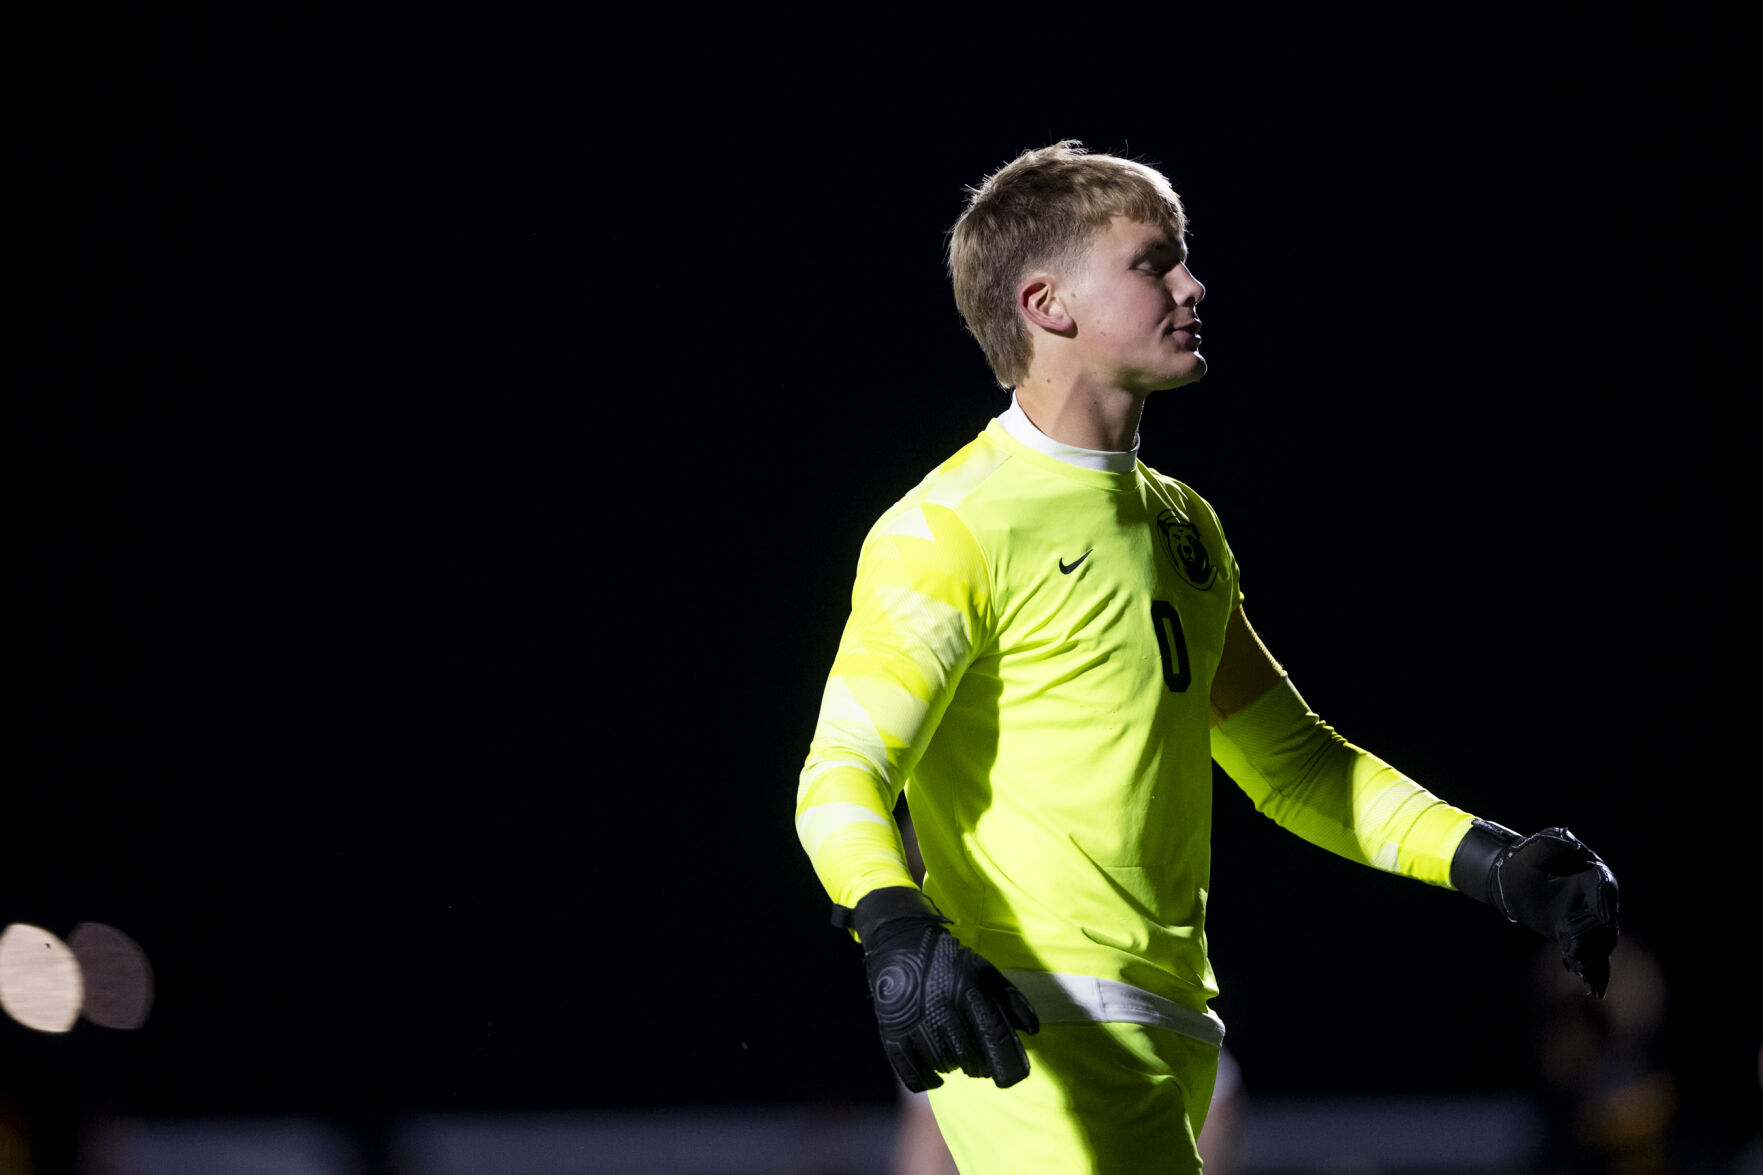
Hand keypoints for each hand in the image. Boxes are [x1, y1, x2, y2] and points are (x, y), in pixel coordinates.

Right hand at [850, 887, 1038, 1091]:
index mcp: (969, 992)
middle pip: (972, 1059)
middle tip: (978, 1056)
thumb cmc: (949, 961)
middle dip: (981, 1065)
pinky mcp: (893, 1033)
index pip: (996, 1039)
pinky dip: (927, 1080)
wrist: (899, 944)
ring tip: (954, 1050)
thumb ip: (1011, 1000)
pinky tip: (934, 1074)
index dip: (1010, 1065)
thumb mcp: (984, 971)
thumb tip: (1033, 1031)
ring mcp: (915, 1023)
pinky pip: (914, 1074)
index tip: (1013, 1076)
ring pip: (945, 1066)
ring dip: (954, 1065)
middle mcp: (943, 1010)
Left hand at [1454, 820, 1619, 997]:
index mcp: (1589, 872)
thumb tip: (1570, 843)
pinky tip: (1593, 990)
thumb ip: (1549, 844)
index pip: (1604, 885)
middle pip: (1605, 918)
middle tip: (1570, 942)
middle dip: (1591, 932)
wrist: (1511, 881)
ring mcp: (1588, 919)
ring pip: (1600, 940)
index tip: (1603, 916)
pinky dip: (1595, 973)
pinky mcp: (1578, 935)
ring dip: (1591, 954)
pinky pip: (1593, 957)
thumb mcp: (1529, 851)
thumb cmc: (1521, 863)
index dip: (1605, 900)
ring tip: (1576, 966)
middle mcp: (1595, 898)